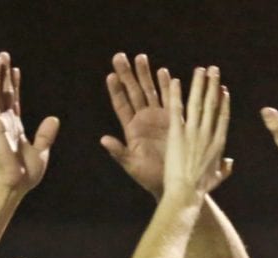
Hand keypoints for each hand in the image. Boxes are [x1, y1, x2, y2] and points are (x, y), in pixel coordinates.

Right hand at [0, 52, 59, 192]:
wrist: (15, 185)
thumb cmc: (25, 174)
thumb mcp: (41, 151)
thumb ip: (46, 135)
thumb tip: (54, 118)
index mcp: (16, 128)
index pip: (13, 101)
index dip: (14, 85)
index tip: (15, 70)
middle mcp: (6, 122)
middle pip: (3, 92)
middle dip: (3, 74)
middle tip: (3, 55)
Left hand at [101, 53, 171, 197]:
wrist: (172, 181)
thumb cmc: (149, 176)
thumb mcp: (132, 165)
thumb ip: (118, 152)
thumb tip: (103, 139)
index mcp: (131, 129)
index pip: (121, 105)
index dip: (116, 90)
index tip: (110, 75)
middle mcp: (144, 120)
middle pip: (134, 92)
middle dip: (127, 74)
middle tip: (120, 56)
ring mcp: (158, 118)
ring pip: (150, 91)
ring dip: (146, 74)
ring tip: (140, 57)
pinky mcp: (174, 119)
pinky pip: (170, 99)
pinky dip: (167, 86)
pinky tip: (164, 72)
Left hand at [164, 66, 230, 195]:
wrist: (187, 193)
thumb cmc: (201, 189)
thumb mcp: (217, 179)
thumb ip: (225, 168)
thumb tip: (231, 163)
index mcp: (218, 143)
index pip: (222, 117)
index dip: (223, 102)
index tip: (223, 90)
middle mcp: (208, 134)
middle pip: (212, 104)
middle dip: (213, 85)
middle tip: (214, 70)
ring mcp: (193, 132)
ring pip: (197, 102)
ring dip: (199, 84)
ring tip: (200, 70)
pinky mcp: (177, 134)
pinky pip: (176, 110)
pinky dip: (175, 94)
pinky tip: (174, 80)